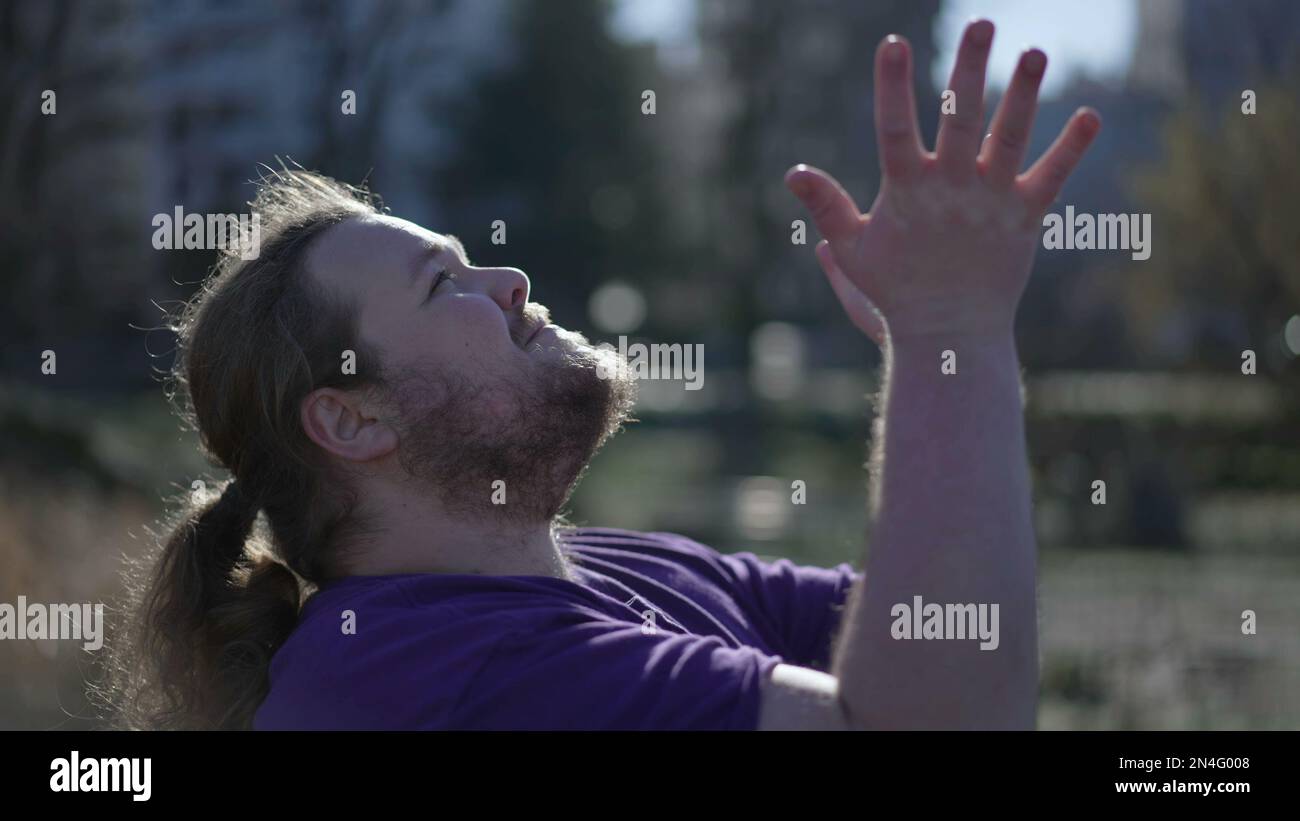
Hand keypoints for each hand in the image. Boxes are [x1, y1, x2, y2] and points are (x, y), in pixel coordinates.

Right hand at [787, 20, 1100, 340]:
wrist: (949, 334)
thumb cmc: (894, 291)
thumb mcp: (853, 250)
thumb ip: (827, 207)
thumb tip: (793, 172)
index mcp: (907, 192)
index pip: (895, 129)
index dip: (892, 85)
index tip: (892, 41)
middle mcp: (951, 189)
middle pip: (961, 118)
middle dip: (970, 69)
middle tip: (981, 22)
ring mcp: (991, 201)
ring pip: (1010, 137)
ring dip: (1024, 94)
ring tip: (1035, 52)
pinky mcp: (1025, 218)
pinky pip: (1052, 176)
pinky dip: (1072, 147)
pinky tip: (1091, 114)